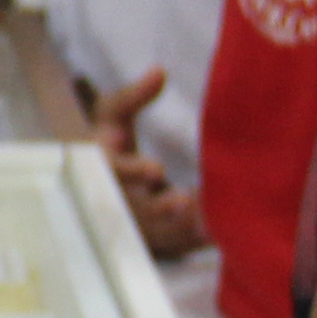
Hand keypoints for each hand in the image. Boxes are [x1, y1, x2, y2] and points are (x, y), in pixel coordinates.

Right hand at [92, 71, 203, 258]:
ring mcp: (129, 224)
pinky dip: (192, 241)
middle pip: (135, 211)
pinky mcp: (148, 240)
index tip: (157, 169)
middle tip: (185, 202)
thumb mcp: (112, 113)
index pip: (114, 172)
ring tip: (209, 221)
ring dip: (179, 229)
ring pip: (154, 233)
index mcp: (101, 168)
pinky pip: (170, 246)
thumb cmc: (107, 140)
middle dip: (159, 210)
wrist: (98, 179)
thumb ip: (134, 96)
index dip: (133, 173)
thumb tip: (159, 71)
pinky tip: (217, 232)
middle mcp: (113, 201)